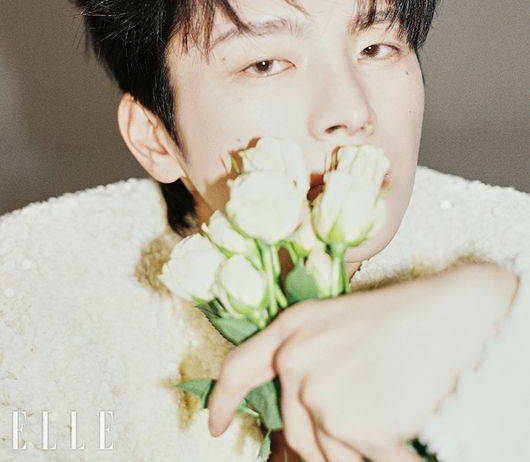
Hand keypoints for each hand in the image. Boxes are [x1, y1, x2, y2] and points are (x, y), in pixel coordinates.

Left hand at [207, 263, 514, 461]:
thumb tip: (302, 407)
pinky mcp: (349, 422)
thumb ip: (311, 358)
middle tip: (365, 418)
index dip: (224, 400)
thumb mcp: (341, 325)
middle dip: (325, 440)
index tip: (218, 425)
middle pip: (294, 430)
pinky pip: (359, 457)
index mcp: (293, 328)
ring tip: (390, 406)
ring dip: (356, 446)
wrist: (452, 317)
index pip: (239, 367)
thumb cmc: (406, 318)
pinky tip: (404, 417)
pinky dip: (383, 451)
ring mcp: (319, 392)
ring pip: (327, 451)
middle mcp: (296, 359)